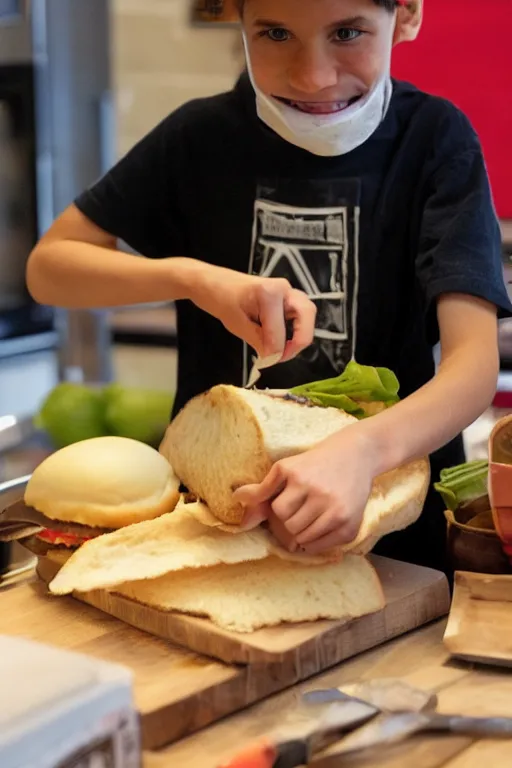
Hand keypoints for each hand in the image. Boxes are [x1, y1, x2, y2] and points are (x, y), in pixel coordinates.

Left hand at [192, 265, 315, 362]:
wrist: (212, 283)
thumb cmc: (220, 299)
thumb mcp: (237, 325)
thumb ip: (259, 342)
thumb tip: (273, 358)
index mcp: (270, 293)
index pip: (280, 331)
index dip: (275, 352)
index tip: (266, 362)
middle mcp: (283, 288)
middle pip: (307, 314)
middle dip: (299, 340)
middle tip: (283, 356)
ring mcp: (286, 290)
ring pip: (306, 313)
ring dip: (299, 333)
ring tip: (282, 348)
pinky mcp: (285, 296)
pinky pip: (298, 313)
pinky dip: (294, 328)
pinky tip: (279, 338)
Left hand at [232, 427, 376, 554]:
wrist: (357, 455)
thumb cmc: (315, 464)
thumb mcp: (287, 469)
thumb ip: (262, 489)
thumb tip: (236, 500)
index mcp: (298, 476)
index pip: (277, 510)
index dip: (281, 508)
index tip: (291, 499)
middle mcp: (318, 492)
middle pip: (289, 526)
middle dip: (291, 521)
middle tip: (303, 509)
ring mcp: (336, 511)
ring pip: (302, 539)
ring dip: (302, 532)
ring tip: (311, 517)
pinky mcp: (349, 525)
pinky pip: (319, 547)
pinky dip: (315, 542)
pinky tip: (321, 526)